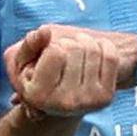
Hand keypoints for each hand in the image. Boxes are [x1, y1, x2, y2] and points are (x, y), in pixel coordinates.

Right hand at [7, 27, 124, 117]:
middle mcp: (63, 103)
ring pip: (92, 49)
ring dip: (85, 41)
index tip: (48, 56)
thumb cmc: (41, 73)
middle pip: (74, 48)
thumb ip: (29, 43)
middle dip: (69, 42)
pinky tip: (94, 51)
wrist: (65, 95)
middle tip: (64, 52)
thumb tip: (46, 32)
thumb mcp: (25, 60)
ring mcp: (87, 102)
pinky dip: (104, 46)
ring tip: (77, 51)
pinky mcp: (105, 98)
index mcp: (37, 96)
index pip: (55, 52)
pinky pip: (110, 57)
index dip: (52, 46)